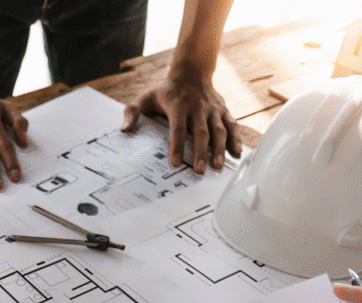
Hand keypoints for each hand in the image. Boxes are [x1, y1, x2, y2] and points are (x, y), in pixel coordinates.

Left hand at [122, 70, 241, 173]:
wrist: (191, 73)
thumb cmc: (167, 91)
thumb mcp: (147, 97)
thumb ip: (133, 111)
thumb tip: (125, 127)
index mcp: (178, 105)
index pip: (177, 128)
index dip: (176, 145)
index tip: (175, 162)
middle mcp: (197, 107)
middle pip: (200, 133)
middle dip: (200, 152)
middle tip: (198, 170)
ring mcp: (212, 109)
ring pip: (218, 130)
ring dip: (219, 149)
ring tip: (217, 166)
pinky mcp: (223, 111)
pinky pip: (232, 125)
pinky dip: (236, 138)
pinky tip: (236, 152)